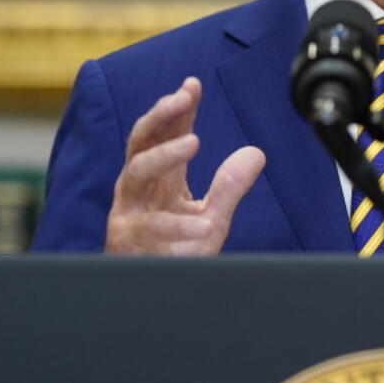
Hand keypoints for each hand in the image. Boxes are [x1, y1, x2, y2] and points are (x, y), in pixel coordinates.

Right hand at [105, 77, 265, 254]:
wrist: (154, 297)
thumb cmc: (176, 254)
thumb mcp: (212, 218)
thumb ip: (229, 186)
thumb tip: (255, 152)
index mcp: (159, 179)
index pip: (166, 134)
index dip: (179, 108)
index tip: (193, 84)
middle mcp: (139, 189)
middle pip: (141, 141)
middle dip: (160, 115)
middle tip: (183, 97)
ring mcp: (129, 212)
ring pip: (137, 172)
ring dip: (165, 155)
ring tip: (194, 141)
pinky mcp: (128, 240)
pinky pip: (151, 228)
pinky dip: (179, 226)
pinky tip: (203, 224)